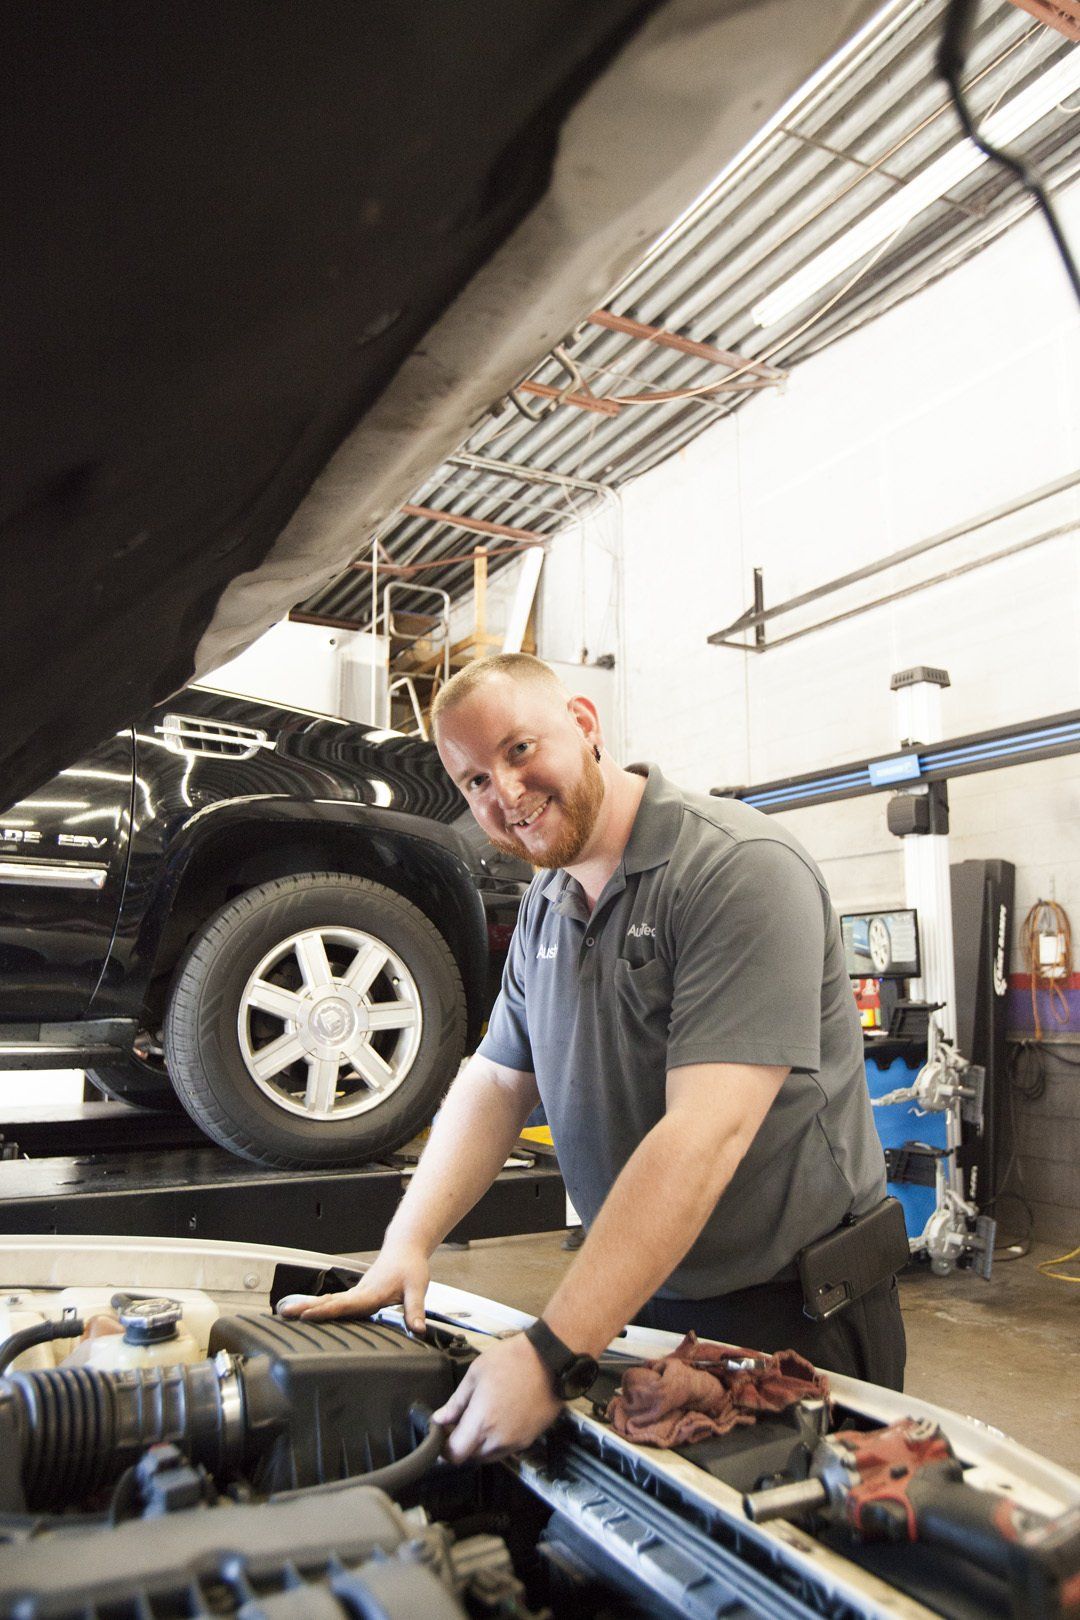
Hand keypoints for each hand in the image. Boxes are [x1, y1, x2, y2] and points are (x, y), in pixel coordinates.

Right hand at [277, 1243, 429, 1332]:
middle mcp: (359, 1293)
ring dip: (308, 1306)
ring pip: (328, 1301)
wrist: (404, 1248)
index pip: (345, 1304)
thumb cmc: (409, 1266)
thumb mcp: (417, 1287)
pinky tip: (308, 1313)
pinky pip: (334, 1302)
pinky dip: (319, 1307)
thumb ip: (414, 1309)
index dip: (326, 1311)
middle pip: (329, 1302)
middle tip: (284, 1313)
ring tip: (286, 1312)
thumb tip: (416, 1329)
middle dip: (306, 1307)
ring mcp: (356, 1293)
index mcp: (371, 1292)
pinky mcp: (357, 1295)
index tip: (307, 1314)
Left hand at [432, 1332, 562, 1462]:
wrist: (550, 1360)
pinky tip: (500, 1420)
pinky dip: (498, 1441)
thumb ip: (456, 1401)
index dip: (444, 1449)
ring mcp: (516, 1442)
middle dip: (462, 1445)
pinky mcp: (530, 1439)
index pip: (455, 1454)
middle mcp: (498, 1439)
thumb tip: (440, 1419)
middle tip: (461, 1423)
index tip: (443, 1435)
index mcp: (481, 1423)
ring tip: (482, 1420)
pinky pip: (507, 1449)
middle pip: (471, 1457)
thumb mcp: (476, 1374)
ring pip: (490, 1456)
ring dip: (480, 1445)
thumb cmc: (510, 1360)